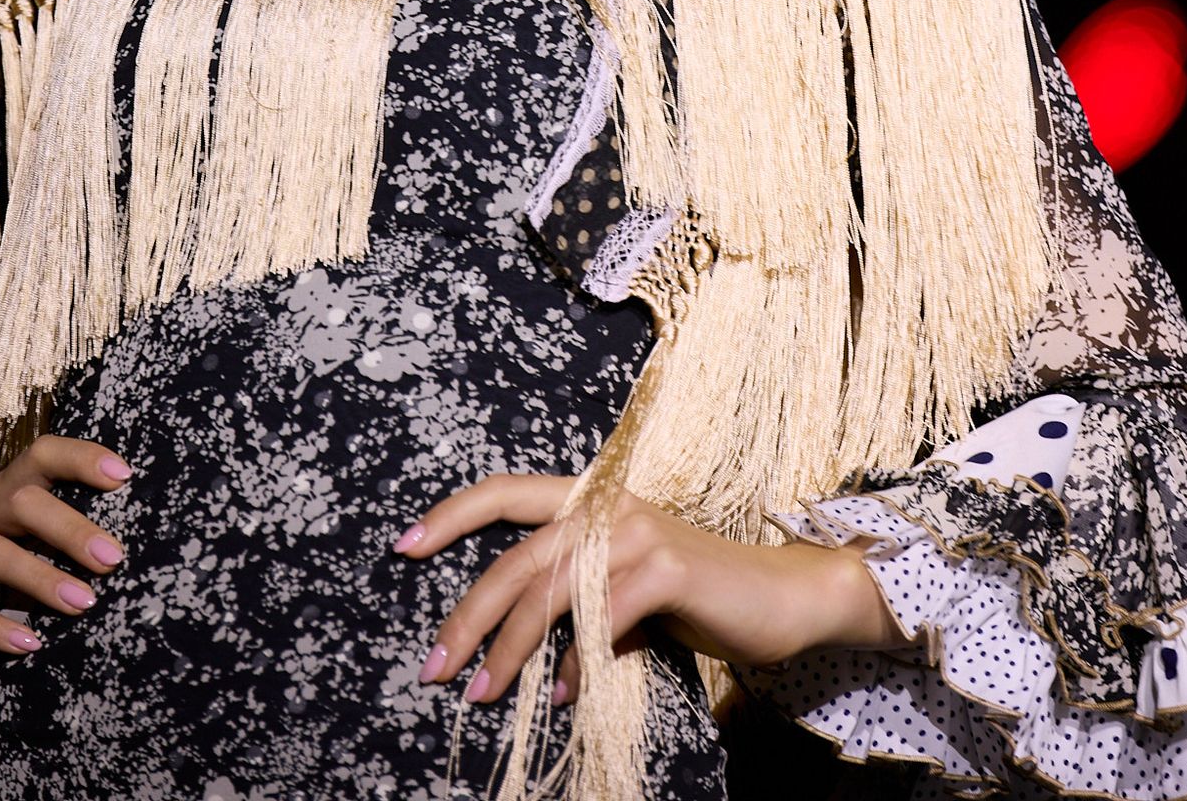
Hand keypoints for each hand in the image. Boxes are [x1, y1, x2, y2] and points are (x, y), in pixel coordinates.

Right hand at [0, 433, 130, 673]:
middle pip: (20, 502)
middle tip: (114, 559)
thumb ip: (50, 536)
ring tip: (83, 603)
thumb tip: (121, 547)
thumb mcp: (9, 544)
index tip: (124, 475)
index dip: (79, 458)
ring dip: (40, 578)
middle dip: (70, 528)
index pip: (38, 456)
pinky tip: (29, 642)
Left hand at [395, 472, 903, 708]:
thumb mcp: (624, 599)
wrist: (783, 596)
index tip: (403, 546)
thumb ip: (576, 612)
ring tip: (480, 693)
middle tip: (433, 665)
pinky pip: (601, 619)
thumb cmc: (698, 599)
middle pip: (516, 555)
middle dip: (466, 614)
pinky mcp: (667, 568)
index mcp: (592, 501)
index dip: (453, 513)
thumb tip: (525, 664)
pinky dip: (576, 661)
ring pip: (549, 590)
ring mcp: (638, 532)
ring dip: (507, 648)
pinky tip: (565, 695)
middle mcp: (609, 505)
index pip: (508, 491)